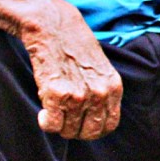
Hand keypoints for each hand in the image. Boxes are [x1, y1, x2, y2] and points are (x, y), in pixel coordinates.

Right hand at [19, 0, 121, 139]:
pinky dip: (47, 123)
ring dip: (59, 125)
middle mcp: (101, 94)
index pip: (110, 126)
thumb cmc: (75, 49)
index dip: (93, 130)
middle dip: (76, 131)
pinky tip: (44, 111)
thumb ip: (103, 93)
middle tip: (65, 118)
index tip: (81, 124)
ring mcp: (81, 95)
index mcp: (114, 88)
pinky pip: (53, 125)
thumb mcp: (101, 70)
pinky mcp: (59, 94)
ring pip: (70, 131)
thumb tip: (98, 121)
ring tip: (54, 109)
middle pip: (90, 133)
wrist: (56, 27)